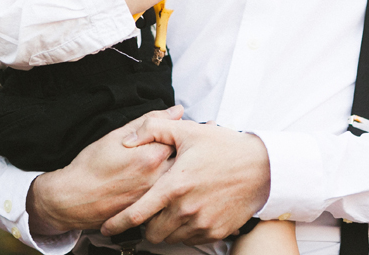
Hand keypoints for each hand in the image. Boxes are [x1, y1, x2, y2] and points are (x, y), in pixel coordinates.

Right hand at [26, 105, 183, 234]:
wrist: (73, 198)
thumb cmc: (91, 165)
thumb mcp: (117, 135)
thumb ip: (150, 121)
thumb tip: (177, 111)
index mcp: (153, 155)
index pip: (184, 139)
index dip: (186, 134)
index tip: (186, 133)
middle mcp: (159, 178)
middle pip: (187, 163)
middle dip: (190, 155)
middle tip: (187, 150)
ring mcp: (157, 199)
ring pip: (180, 182)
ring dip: (182, 173)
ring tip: (177, 168)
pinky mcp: (151, 213)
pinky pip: (170, 199)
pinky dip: (172, 191)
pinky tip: (167, 187)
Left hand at [100, 118, 270, 245]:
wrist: (263, 168)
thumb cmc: (224, 147)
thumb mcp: (188, 132)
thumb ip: (153, 129)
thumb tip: (128, 139)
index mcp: (175, 186)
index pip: (137, 213)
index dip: (118, 223)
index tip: (106, 227)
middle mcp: (186, 210)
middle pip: (152, 232)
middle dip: (145, 225)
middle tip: (149, 210)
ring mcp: (202, 224)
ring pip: (170, 238)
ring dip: (164, 228)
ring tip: (169, 209)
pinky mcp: (216, 232)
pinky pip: (190, 239)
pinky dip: (184, 231)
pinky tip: (189, 212)